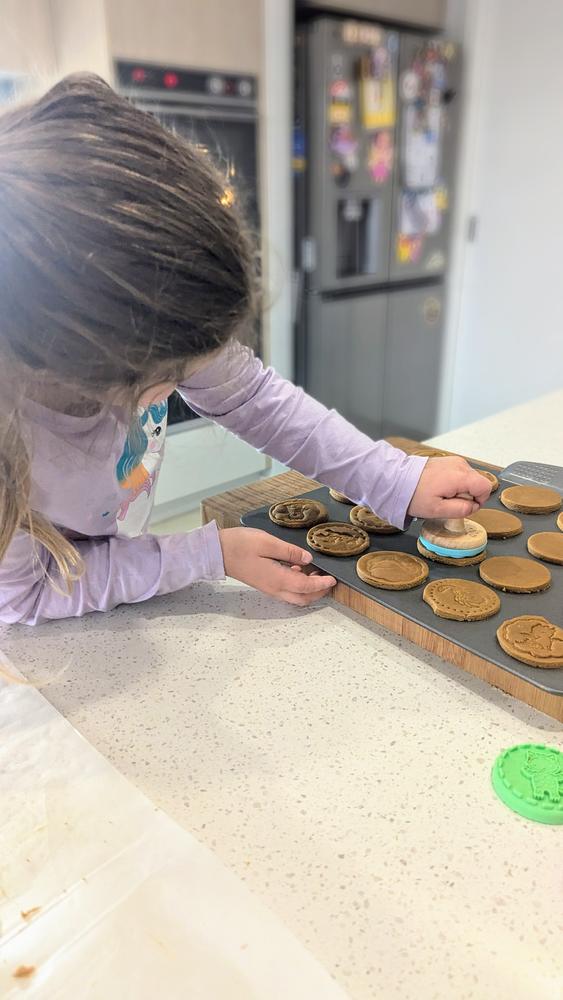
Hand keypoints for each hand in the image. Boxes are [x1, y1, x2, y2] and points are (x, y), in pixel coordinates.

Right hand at [219, 527, 335, 605]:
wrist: (217, 552)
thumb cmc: (240, 545)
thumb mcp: (267, 542)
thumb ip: (289, 551)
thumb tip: (308, 558)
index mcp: (278, 579)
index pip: (306, 586)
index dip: (321, 584)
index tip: (333, 579)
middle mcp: (275, 588)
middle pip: (302, 598)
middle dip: (318, 592)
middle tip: (328, 579)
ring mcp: (269, 588)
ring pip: (294, 596)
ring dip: (308, 590)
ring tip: (316, 573)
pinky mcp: (264, 584)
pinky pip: (286, 590)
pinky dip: (297, 585)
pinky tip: (297, 568)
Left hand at [407, 456, 491, 519]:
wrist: (399, 480)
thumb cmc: (415, 495)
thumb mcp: (438, 510)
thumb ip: (460, 510)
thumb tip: (474, 506)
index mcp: (460, 476)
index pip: (486, 487)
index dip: (480, 500)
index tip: (464, 506)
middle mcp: (460, 465)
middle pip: (478, 482)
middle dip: (468, 495)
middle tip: (448, 501)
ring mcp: (454, 461)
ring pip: (470, 479)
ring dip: (461, 489)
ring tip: (442, 493)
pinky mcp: (449, 460)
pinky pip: (461, 474)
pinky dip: (455, 482)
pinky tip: (440, 486)